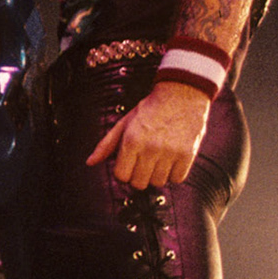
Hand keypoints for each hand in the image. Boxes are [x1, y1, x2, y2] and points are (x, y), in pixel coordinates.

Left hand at [88, 81, 209, 188]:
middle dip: (139, 176)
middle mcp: (150, 148)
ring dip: (157, 175)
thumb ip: (106, 145)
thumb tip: (89, 162)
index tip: (129, 165)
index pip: (121, 176)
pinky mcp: (188, 154)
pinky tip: (171, 161)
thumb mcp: (124, 123)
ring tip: (158, 160)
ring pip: (158, 183)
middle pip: (139, 184)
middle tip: (143, 163)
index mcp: (131, 141)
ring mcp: (170, 152)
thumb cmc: (150, 110)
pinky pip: (177, 179)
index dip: (123, 173)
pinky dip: (174, 174)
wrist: (181, 95)